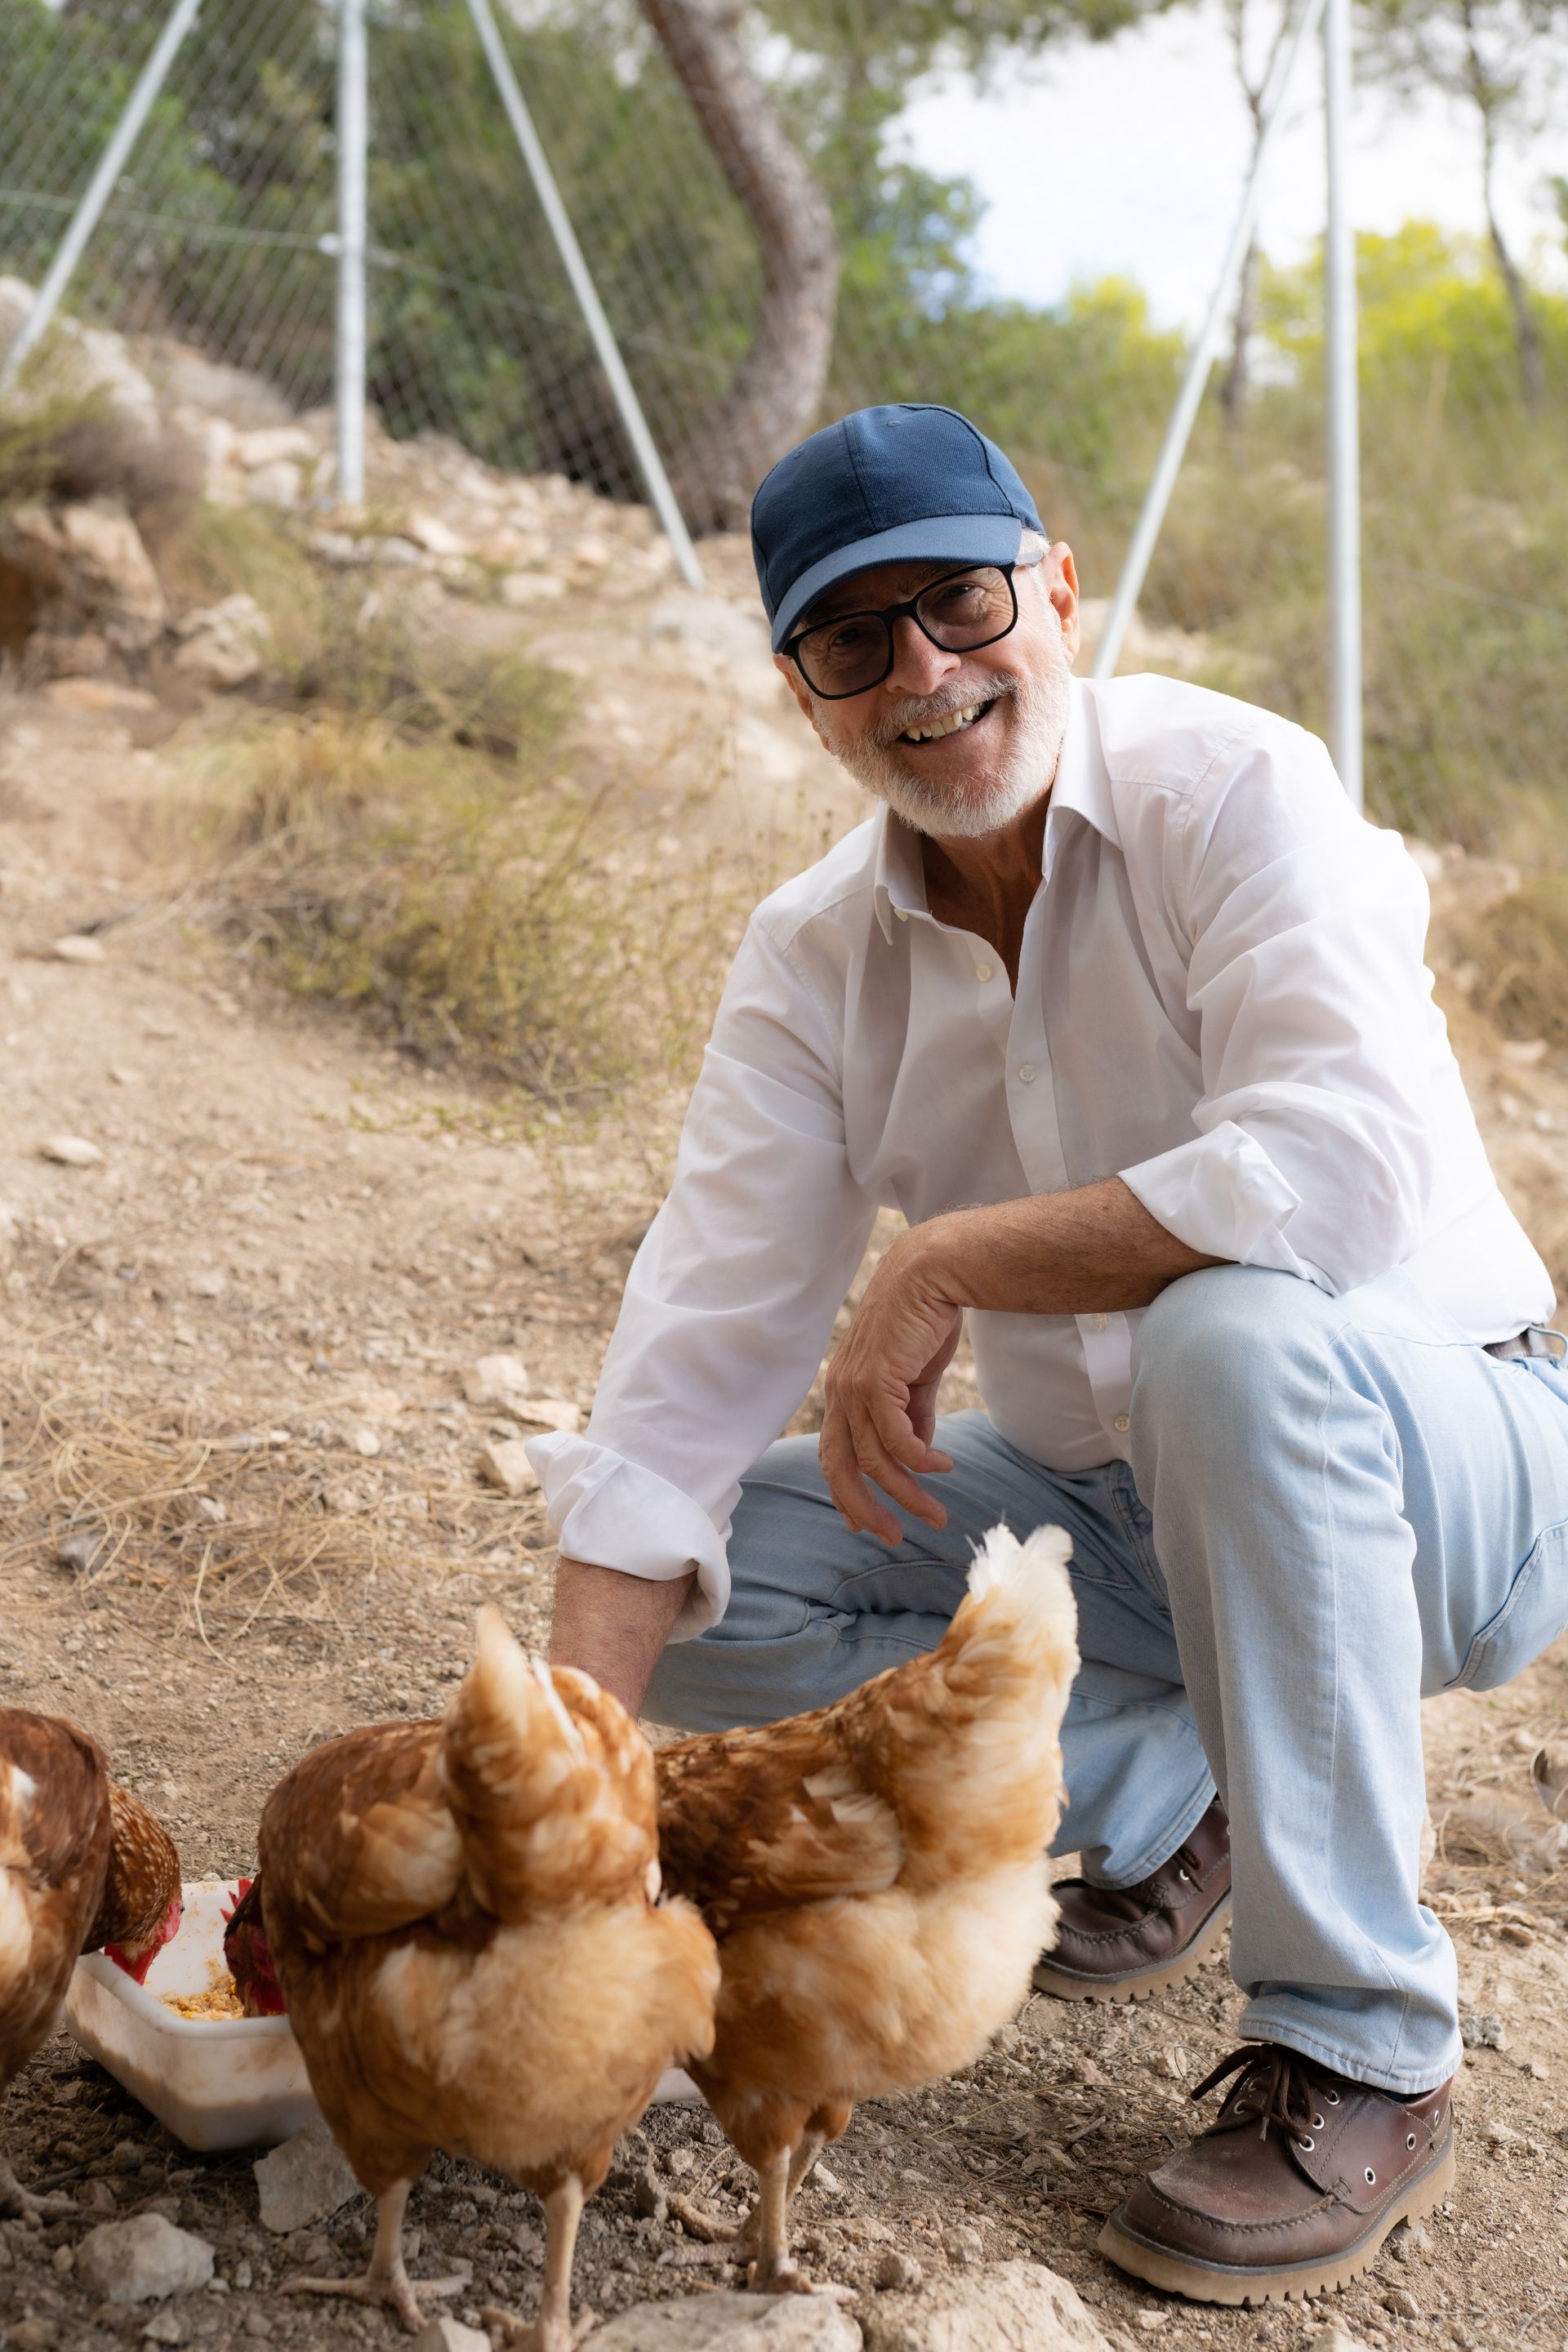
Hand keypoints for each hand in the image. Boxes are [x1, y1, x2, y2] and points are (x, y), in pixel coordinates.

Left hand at [819, 1224, 962, 1543]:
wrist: (933, 1273)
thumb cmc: (924, 1318)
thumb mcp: (916, 1376)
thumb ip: (914, 1413)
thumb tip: (920, 1452)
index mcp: (843, 1391)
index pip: (834, 1453)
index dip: (847, 1491)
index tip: (866, 1523)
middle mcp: (839, 1393)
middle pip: (841, 1468)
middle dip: (866, 1508)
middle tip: (894, 1536)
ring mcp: (853, 1387)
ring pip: (875, 1461)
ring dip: (908, 1492)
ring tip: (936, 1512)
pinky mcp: (876, 1381)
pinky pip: (897, 1440)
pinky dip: (920, 1462)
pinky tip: (942, 1468)